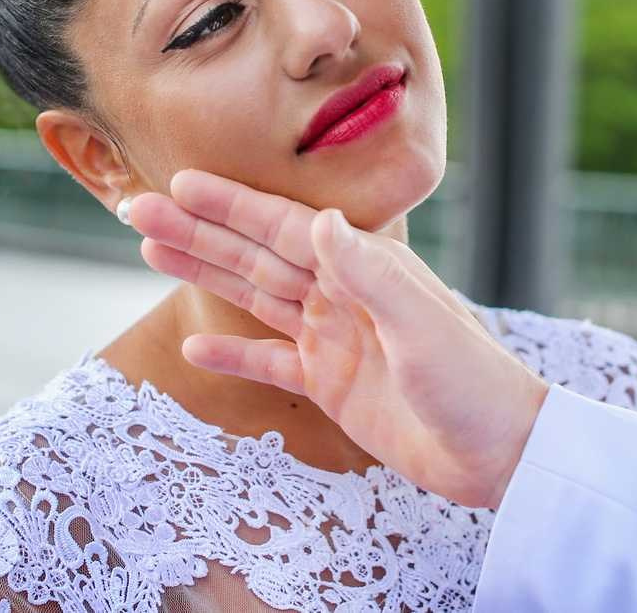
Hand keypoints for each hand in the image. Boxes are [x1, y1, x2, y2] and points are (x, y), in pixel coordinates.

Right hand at [126, 169, 549, 508]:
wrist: (501, 453)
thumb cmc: (473, 382)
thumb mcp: (421, 325)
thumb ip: (370, 274)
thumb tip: (321, 219)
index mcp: (365, 267)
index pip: (282, 226)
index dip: (228, 205)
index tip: (179, 183)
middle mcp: (342, 293)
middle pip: (254, 254)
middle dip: (196, 231)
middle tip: (134, 210)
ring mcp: (335, 338)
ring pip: (254, 298)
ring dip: (203, 275)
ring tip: (149, 252)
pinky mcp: (333, 385)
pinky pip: (271, 363)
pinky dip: (233, 357)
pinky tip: (195, 349)